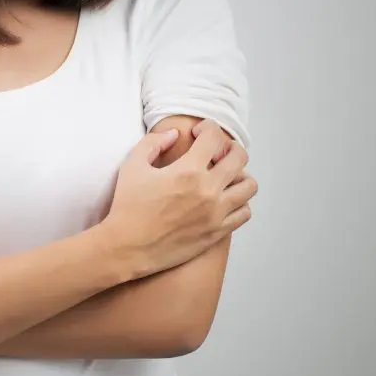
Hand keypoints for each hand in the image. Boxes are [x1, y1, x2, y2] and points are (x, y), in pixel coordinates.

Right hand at [102, 121, 256, 279]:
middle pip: (239, 158)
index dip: (208, 128)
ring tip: (224, 177)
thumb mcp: (132, 166)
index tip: (198, 132)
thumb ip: (153, 143)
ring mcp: (216, 213)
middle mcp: (208, 190)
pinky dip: (239, 203)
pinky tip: (223, 201)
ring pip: (249, 186)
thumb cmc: (127, 207)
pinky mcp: (217, 232)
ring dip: (239, 176)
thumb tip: (174, 133)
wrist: (127, 247)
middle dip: (230, 147)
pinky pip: (244, 213)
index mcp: (187, 171)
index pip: (214, 137)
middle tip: (217, 151)